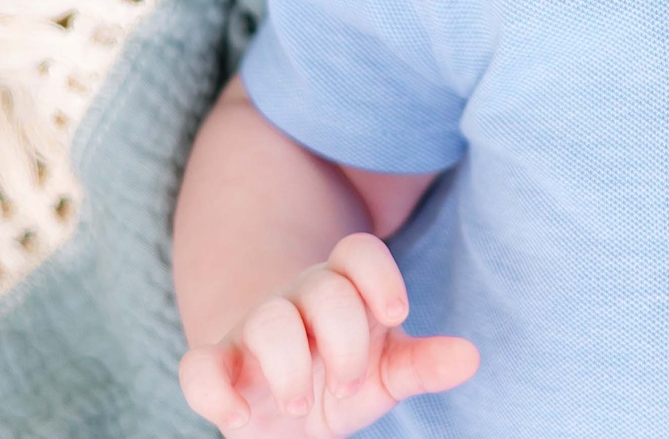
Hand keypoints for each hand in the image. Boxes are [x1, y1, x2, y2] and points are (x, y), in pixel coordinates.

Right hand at [177, 233, 477, 436]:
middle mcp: (298, 301)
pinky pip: (198, 367)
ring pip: (267, 319)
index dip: (379, 275)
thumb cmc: (341, 376)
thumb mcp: (385, 372)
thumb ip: (423, 364)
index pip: (359, 252)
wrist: (284, 408)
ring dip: (290, 364)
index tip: (397, 315)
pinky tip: (242, 416)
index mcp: (345, 291)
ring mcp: (253, 332)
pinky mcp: (218, 369)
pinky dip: (215, 392)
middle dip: (344, 338)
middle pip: (322, 287)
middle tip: (349, 383)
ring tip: (302, 402)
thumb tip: (471, 356)